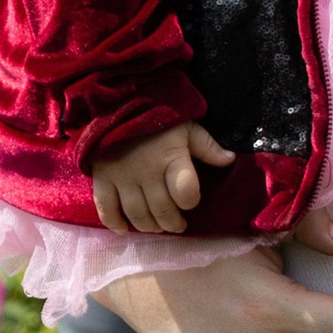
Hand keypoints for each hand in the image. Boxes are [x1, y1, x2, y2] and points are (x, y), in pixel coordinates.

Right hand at [91, 121, 236, 234]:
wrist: (116, 104)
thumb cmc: (157, 118)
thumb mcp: (186, 127)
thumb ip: (207, 146)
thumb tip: (229, 160)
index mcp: (170, 157)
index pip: (185, 191)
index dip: (190, 200)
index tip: (189, 200)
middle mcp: (146, 171)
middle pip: (162, 210)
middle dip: (173, 223)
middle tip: (177, 223)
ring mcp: (122, 177)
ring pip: (137, 214)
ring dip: (150, 226)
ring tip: (157, 225)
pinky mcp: (102, 179)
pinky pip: (106, 209)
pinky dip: (114, 223)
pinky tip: (123, 229)